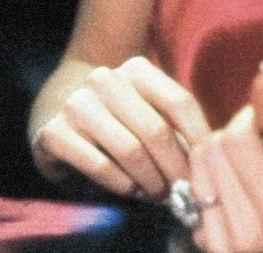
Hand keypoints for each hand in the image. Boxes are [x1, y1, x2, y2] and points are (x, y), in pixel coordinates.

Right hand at [31, 56, 211, 199]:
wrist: (57, 113)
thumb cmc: (118, 121)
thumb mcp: (148, 113)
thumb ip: (176, 133)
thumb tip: (205, 168)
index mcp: (135, 69)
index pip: (180, 102)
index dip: (200, 140)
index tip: (208, 168)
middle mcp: (104, 79)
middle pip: (157, 131)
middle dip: (175, 170)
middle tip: (182, 193)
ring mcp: (76, 104)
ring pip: (130, 151)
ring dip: (150, 181)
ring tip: (156, 194)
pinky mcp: (54, 132)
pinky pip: (100, 166)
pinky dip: (121, 185)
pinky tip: (128, 189)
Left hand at [186, 64, 262, 252]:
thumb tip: (260, 71)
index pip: (236, 137)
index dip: (248, 121)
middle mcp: (250, 238)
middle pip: (211, 151)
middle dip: (232, 140)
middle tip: (259, 155)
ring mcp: (227, 251)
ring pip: (196, 171)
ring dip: (216, 162)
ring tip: (246, 174)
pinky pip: (190, 196)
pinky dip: (208, 186)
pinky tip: (233, 195)